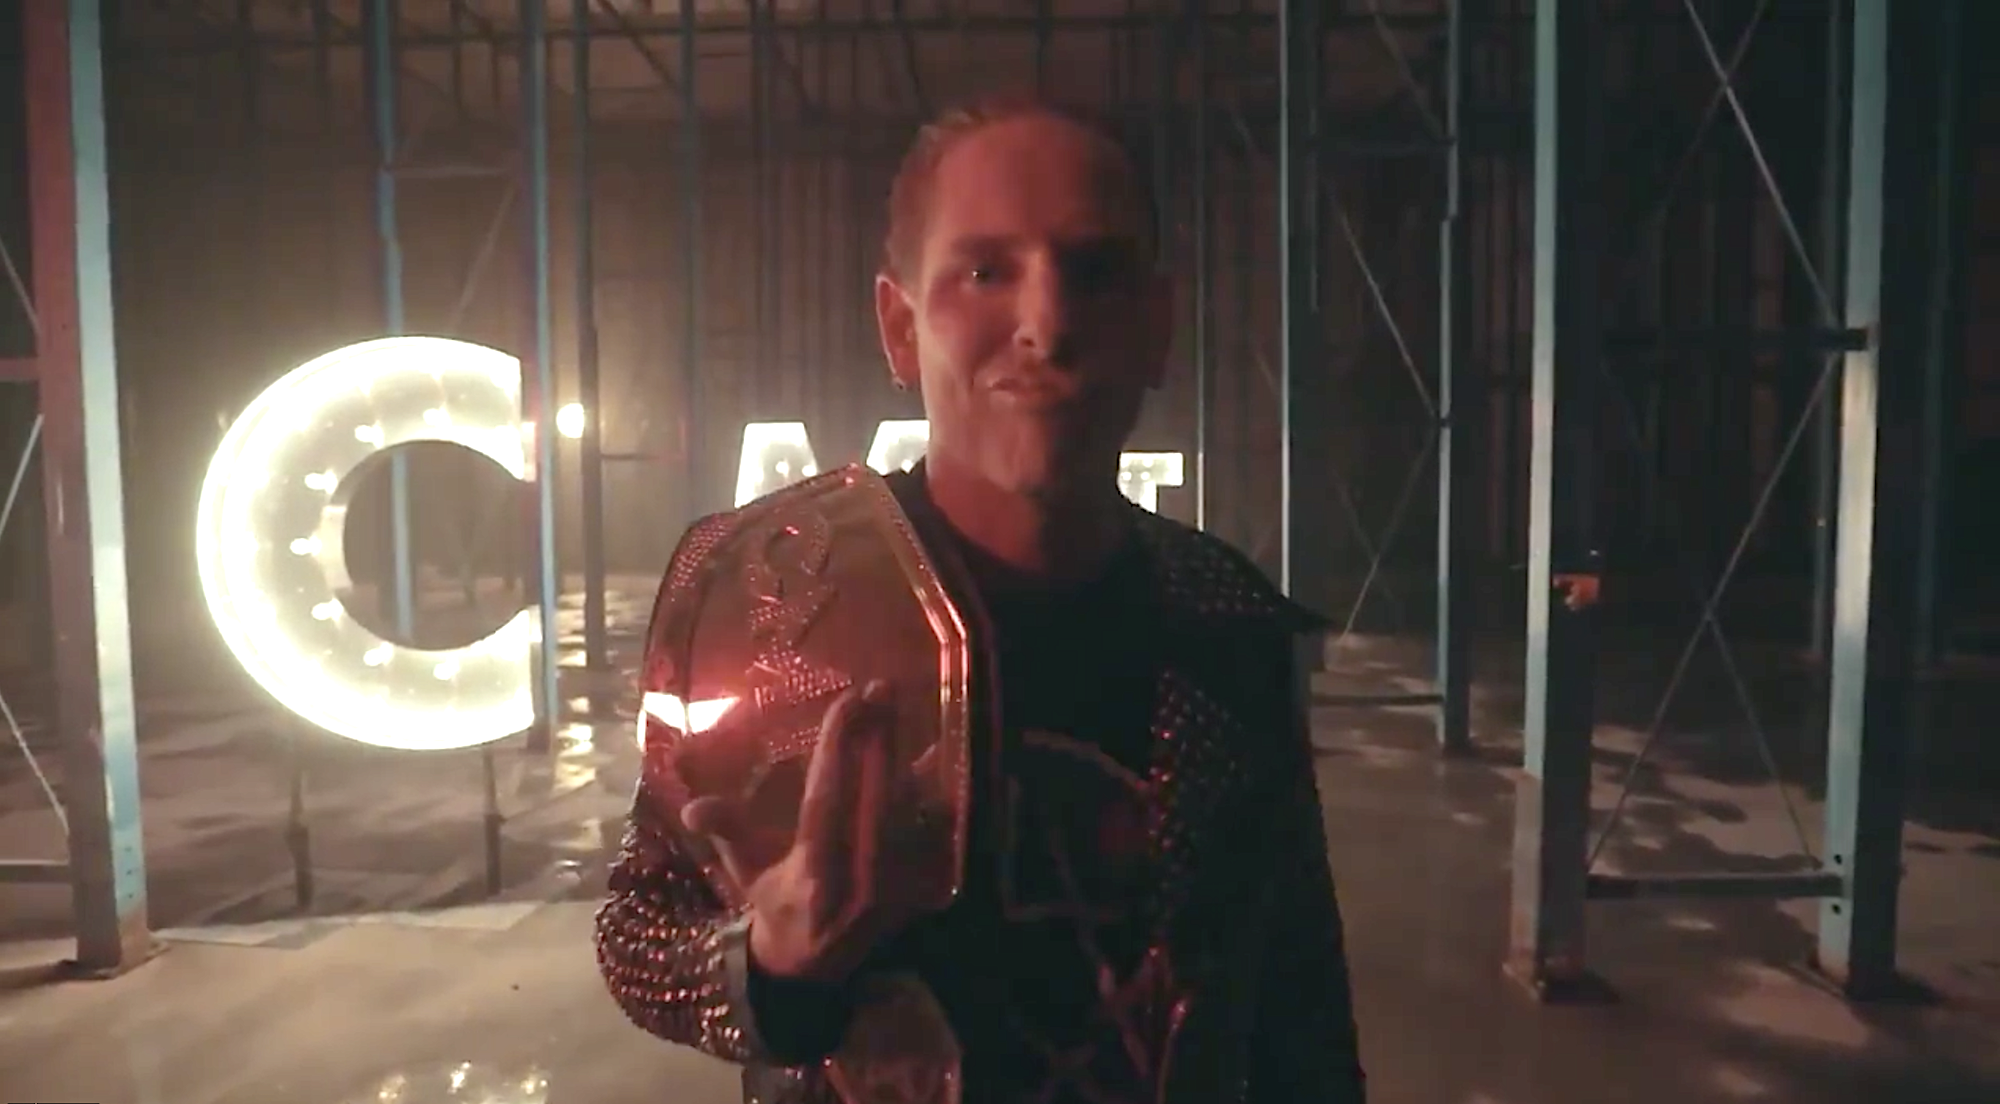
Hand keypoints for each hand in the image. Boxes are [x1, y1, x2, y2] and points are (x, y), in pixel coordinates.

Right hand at [679, 679, 933, 984]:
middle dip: (881, 739)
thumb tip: (691, 806)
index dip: (838, 748)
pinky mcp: (919, 893)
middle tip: (883, 689)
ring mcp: (895, 887)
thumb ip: (726, 832)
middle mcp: (857, 879)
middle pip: (877, 797)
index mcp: (812, 871)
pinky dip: (937, 797)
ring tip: (909, 712)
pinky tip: (938, 759)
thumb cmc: (776, 902)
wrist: (814, 967)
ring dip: (911, 761)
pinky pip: (934, 835)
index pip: (827, 798)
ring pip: (911, 812)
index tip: (849, 700)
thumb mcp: (743, 871)